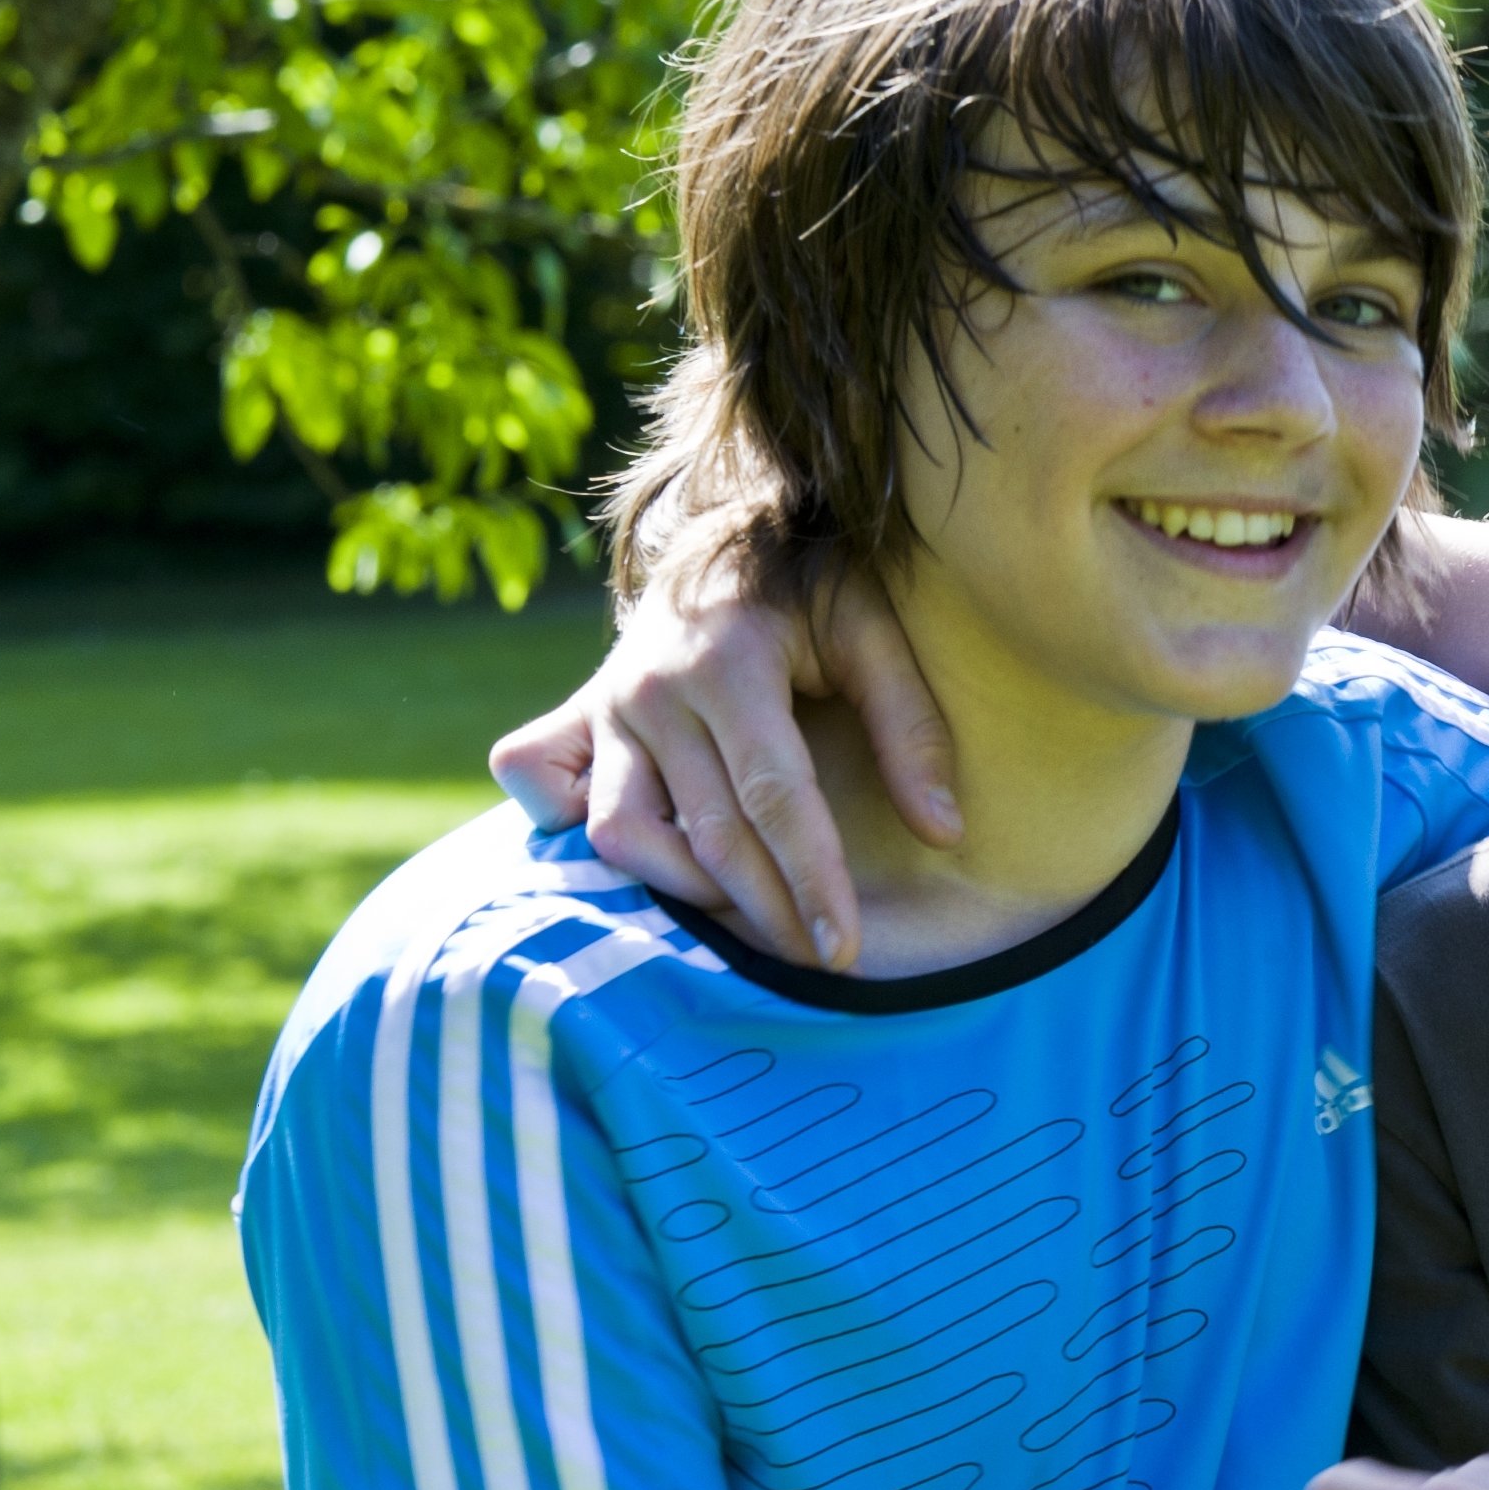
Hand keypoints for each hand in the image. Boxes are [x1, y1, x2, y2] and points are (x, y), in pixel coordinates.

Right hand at [484, 553, 955, 969]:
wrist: (725, 529)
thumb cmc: (813, 585)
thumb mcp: (875, 632)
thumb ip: (912, 729)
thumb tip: (944, 833)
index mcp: (727, 663)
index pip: (773, 798)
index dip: (810, 880)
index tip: (844, 949)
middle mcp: (650, 690)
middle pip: (708, 833)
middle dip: (768, 912)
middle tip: (822, 959)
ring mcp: (602, 707)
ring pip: (621, 834)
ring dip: (685, 888)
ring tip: (755, 913)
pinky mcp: (570, 719)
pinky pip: (543, 792)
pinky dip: (576, 834)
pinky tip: (648, 858)